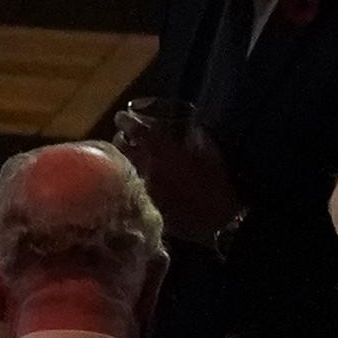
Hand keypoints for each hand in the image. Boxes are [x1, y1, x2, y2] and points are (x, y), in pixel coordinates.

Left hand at [118, 118, 240, 245]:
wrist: (216, 220)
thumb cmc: (217, 184)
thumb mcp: (211, 154)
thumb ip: (200, 137)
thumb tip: (194, 130)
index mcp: (160, 150)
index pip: (134, 129)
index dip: (125, 120)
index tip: (122, 117)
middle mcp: (145, 166)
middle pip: (121, 148)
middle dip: (120, 140)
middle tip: (125, 138)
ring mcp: (142, 187)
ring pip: (123, 167)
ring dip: (124, 160)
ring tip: (130, 158)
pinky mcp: (145, 204)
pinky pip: (131, 188)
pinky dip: (133, 182)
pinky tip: (140, 182)